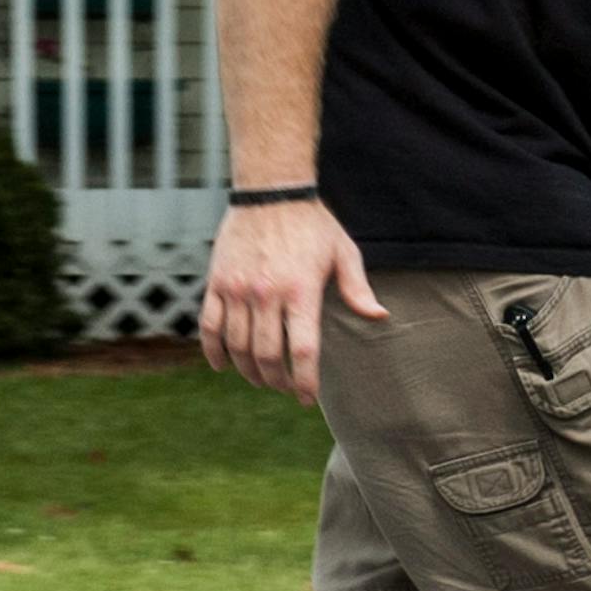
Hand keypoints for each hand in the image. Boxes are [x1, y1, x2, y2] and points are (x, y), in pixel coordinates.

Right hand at [196, 200, 384, 406]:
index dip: (304, 380)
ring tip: (261, 378)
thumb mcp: (344, 252)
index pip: (302, 349)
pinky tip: (224, 365)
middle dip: (277, 380)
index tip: (306, 398)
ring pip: (237, 346)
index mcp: (301, 291)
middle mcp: (267, 294)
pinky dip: (214, 351)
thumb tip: (380, 316)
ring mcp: (238, 290)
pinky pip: (209, 326)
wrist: (270, 192)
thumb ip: (358, 289)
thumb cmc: (313, 224)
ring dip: (248, 371)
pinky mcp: (217, 283)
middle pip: (267, 355)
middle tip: (285, 388)